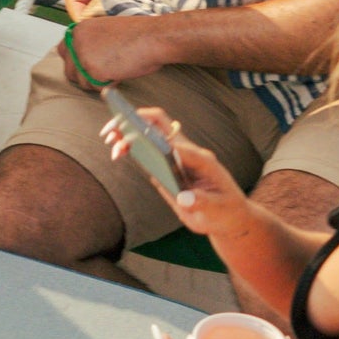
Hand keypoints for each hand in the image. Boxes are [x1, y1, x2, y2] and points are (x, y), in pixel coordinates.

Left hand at [58, 14, 169, 90]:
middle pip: (69, 70)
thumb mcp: (106, 31)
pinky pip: (96, 87)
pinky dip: (108, 85)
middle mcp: (77, 41)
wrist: (152, 37)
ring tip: (115, 70)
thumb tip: (86, 59)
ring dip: (97, 82)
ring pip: (82, 82)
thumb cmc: (138, 34)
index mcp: (80, 29)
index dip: (75, 62)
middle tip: (102, 74)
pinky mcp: (93, 70)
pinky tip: (120, 73)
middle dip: (84, 76)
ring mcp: (83, 56)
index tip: (85, 67)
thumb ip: (92, 43)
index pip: (64, 51)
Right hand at [63, 0, 144, 18]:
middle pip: (98, 22)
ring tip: (131, 6)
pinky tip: (138, 3)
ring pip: (114, 18)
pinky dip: (133, 9)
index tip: (108, 24)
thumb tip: (98, 20)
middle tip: (122, 15)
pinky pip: (127, 11)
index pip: (80, 20)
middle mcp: (90, 2)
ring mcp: (108, 2)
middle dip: (110, 19)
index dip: (92, 24)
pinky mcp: (123, 0)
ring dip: (123, 14)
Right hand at [107, 110, 255, 239]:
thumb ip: (201, 203)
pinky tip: (117, 152)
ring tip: (109, 141)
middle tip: (111, 132)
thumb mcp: (216, 210)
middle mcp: (186, 153)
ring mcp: (174, 158)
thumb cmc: (224, 211)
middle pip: (159, 126)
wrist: (229, 216)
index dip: (152, 139)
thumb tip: (183, 199)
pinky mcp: (166, 167)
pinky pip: (147, 152)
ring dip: (128, 134)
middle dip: (134, 122)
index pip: (174, 141)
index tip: (133, 139)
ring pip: (149, 136)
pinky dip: (130, 148)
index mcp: (200, 159)